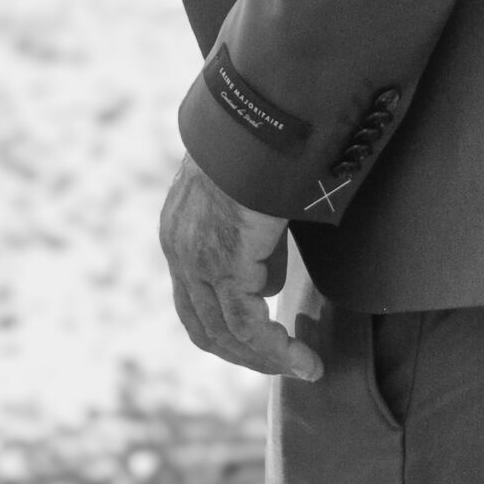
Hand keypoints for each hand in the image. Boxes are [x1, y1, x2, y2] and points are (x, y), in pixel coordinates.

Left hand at [159, 152, 322, 381]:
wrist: (257, 117)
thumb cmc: (262, 141)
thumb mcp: (250, 195)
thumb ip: (252, 237)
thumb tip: (267, 276)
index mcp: (180, 230)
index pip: (196, 300)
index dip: (229, 328)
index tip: (267, 340)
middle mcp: (179, 250)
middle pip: (204, 327)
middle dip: (247, 354)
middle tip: (287, 363)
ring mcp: (196, 260)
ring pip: (225, 333)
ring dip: (266, 359)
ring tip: (304, 366)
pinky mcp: (224, 263)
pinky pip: (248, 324)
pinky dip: (276, 349)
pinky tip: (303, 358)